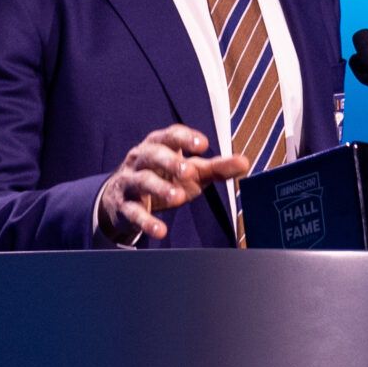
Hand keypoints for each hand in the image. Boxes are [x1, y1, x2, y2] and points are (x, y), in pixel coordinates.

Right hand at [97, 125, 249, 242]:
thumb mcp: (191, 172)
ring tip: (178, 197)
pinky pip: (134, 213)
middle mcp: (141, 159)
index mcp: (159, 145)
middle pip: (153, 154)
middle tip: (188, 170)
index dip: (185, 138)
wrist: (123, 200)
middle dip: (170, 161)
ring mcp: (130, 182)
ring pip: (142, 181)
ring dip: (160, 189)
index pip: (170, 135)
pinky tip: (161, 231)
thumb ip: (217, 167)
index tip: (203, 144)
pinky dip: (146, 222)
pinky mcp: (124, 207)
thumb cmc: (164, 178)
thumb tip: (245, 162)